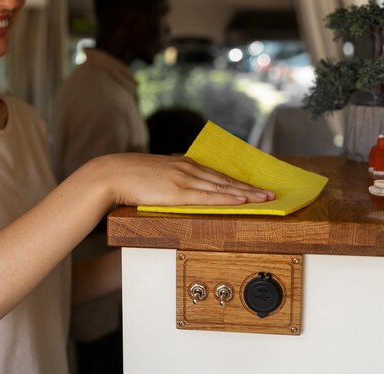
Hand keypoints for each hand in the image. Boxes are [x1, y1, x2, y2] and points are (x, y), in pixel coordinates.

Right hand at [88, 153, 274, 206]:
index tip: (253, 185)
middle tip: (270, 193)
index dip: (237, 180)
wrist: (113, 173)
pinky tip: (242, 200)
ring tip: (264, 198)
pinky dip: (228, 197)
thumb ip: (170, 177)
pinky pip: (209, 196)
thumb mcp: (155, 173)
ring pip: (222, 187)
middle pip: (225, 179)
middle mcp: (188, 168)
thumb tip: (178, 187)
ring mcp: (184, 179)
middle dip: (250, 187)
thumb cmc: (129, 176)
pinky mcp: (178, 192)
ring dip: (246, 193)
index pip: (216, 173)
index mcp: (183, 163)